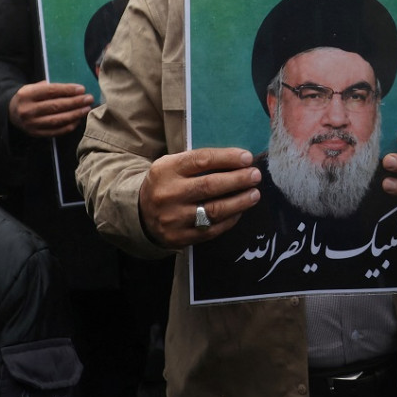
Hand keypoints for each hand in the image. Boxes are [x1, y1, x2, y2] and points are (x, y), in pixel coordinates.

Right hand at [7, 81, 93, 136]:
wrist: (10, 113)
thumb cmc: (28, 97)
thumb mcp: (32, 87)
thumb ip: (49, 86)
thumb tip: (73, 88)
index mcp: (26, 95)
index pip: (51, 91)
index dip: (67, 90)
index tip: (81, 89)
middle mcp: (27, 110)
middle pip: (56, 106)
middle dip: (75, 102)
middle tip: (89, 98)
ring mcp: (31, 124)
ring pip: (57, 120)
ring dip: (75, 114)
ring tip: (86, 108)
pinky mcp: (35, 134)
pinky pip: (55, 131)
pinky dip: (69, 126)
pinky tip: (78, 120)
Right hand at [137, 147, 261, 247]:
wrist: (140, 214)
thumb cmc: (166, 184)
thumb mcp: (172, 165)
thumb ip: (198, 162)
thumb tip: (238, 160)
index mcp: (166, 170)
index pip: (201, 160)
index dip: (227, 158)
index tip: (247, 158)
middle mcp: (168, 194)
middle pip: (210, 186)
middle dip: (237, 180)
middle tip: (255, 175)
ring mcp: (173, 218)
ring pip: (213, 210)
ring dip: (239, 202)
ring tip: (254, 194)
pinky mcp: (179, 238)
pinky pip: (211, 230)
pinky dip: (229, 220)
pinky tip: (240, 211)